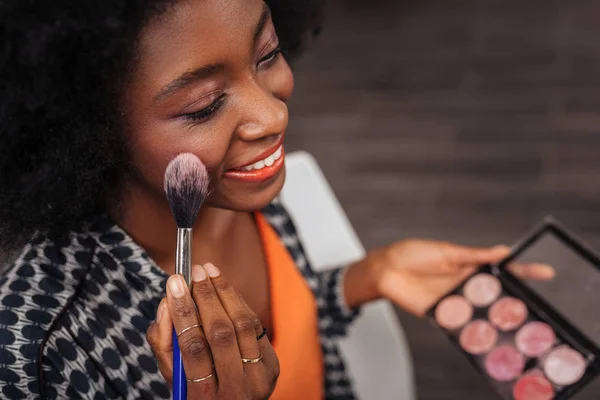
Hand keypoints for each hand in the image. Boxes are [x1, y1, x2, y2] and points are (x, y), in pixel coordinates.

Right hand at [146, 263, 278, 398]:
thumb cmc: (196, 391)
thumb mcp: (174, 376)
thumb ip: (165, 342)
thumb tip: (168, 302)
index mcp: (204, 396)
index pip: (193, 348)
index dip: (183, 312)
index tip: (174, 283)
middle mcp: (236, 389)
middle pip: (221, 333)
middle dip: (206, 297)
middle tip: (195, 271)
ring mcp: (259, 377)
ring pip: (243, 325)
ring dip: (225, 292)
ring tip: (210, 270)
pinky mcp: (273, 365)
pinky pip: (255, 325)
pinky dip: (238, 303)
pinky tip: (225, 288)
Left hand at [346, 240, 553, 316]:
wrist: (384, 270)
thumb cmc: (411, 254)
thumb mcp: (446, 251)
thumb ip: (473, 255)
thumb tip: (503, 251)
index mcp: (468, 266)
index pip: (501, 269)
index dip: (522, 271)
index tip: (545, 272)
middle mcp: (465, 285)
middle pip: (496, 292)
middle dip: (516, 297)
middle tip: (535, 301)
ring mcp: (455, 300)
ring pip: (482, 310)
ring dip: (497, 314)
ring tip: (515, 316)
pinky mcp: (442, 314)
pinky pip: (462, 323)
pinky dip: (474, 326)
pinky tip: (487, 329)